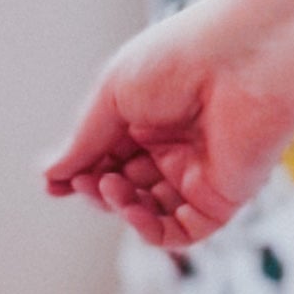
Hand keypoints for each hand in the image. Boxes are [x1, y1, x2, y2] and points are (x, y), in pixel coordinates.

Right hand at [43, 0, 293, 250]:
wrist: (242, 62)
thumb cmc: (179, 61)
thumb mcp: (113, 97)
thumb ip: (85, 141)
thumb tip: (51, 176)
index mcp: (149, 117)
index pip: (107, 157)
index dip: (80, 173)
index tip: (53, 185)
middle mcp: (175, 147)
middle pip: (123, 186)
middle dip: (97, 188)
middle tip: (88, 179)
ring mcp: (199, 174)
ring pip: (147, 212)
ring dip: (118, 206)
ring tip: (109, 185)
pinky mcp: (222, 198)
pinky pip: (181, 231)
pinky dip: (150, 230)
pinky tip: (132, 211)